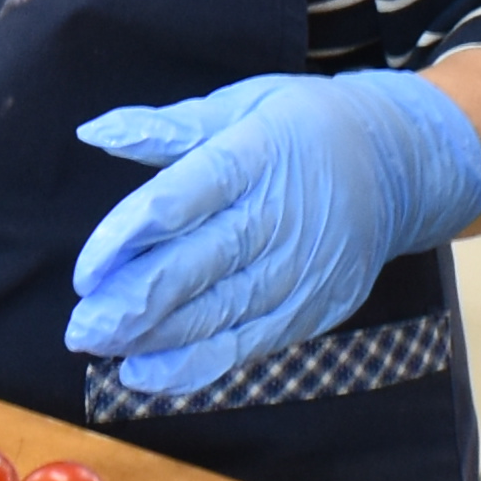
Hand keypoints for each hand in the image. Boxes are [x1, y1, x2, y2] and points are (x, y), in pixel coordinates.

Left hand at [65, 71, 480, 400]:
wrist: (398, 164)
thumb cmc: (303, 127)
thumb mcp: (242, 105)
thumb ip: (166, 127)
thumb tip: (94, 130)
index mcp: (256, 154)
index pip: (184, 198)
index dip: (129, 237)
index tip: (85, 271)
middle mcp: (279, 216)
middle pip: (199, 266)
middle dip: (135, 303)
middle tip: (82, 328)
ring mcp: (300, 268)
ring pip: (221, 312)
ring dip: (157, 338)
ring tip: (102, 348)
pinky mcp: (313, 307)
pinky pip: (250, 343)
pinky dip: (198, 364)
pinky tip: (148, 374)